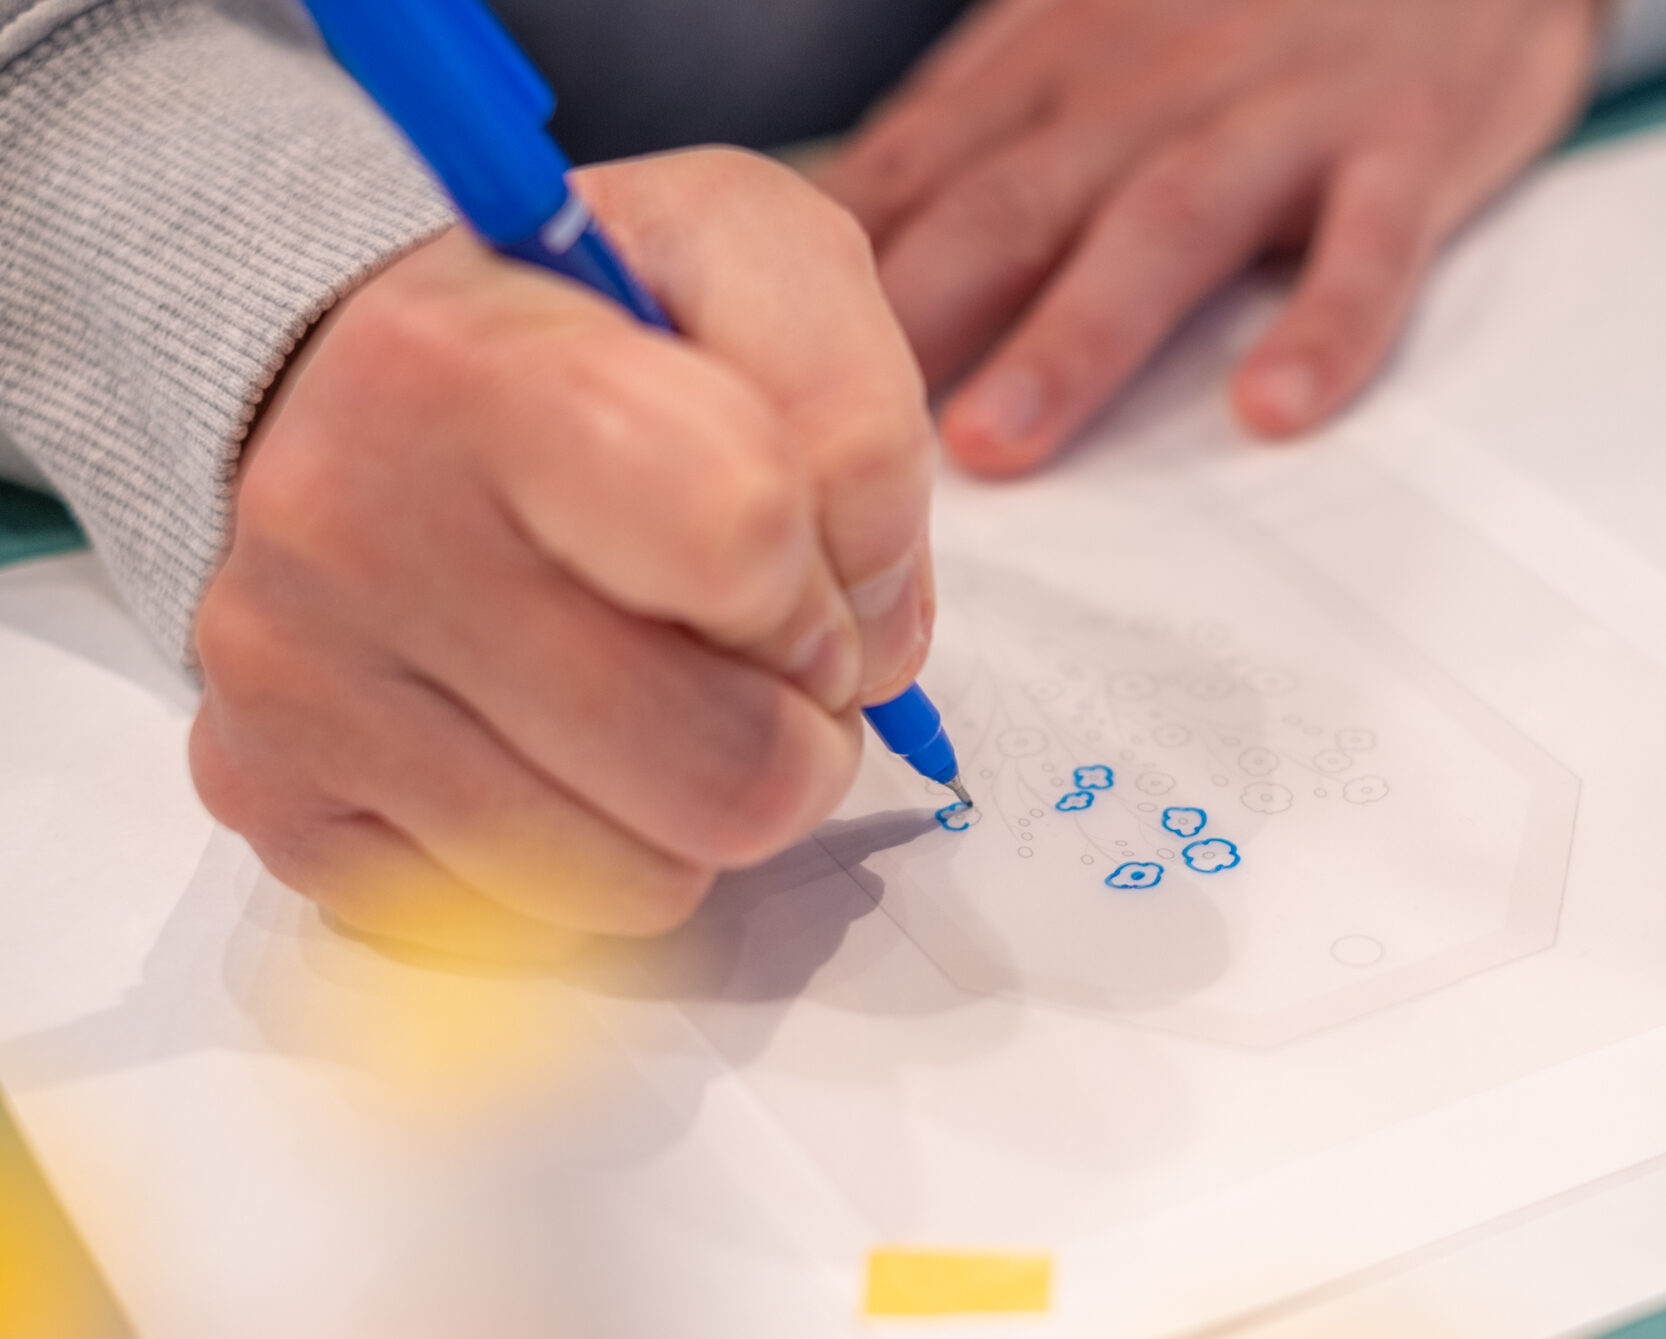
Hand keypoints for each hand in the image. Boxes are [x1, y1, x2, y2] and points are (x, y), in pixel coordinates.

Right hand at [191, 150, 933, 958]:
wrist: (355, 393)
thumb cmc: (584, 342)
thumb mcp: (753, 266)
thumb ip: (860, 423)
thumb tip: (871, 647)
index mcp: (475, 371)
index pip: (744, 539)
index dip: (815, 584)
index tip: (781, 566)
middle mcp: (347, 531)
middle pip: (726, 774)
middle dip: (792, 735)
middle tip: (739, 659)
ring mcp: (298, 689)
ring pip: (645, 884)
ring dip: (693, 809)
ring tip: (639, 694)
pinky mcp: (281, 808)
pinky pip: (540, 928)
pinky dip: (586, 855)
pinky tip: (538, 741)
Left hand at [821, 0, 1602, 473]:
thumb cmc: (1234, 2)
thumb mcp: (1076, 33)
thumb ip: (970, 139)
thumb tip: (836, 252)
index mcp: (1047, 68)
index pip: (912, 176)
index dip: (826, 281)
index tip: (760, 382)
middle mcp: (1141, 87)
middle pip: (1007, 206)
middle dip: (914, 318)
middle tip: (835, 435)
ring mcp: (1273, 112)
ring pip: (1158, 226)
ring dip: (1072, 338)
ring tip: (997, 442)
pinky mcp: (1406, 143)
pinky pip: (1369, 241)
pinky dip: (1325, 326)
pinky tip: (1273, 411)